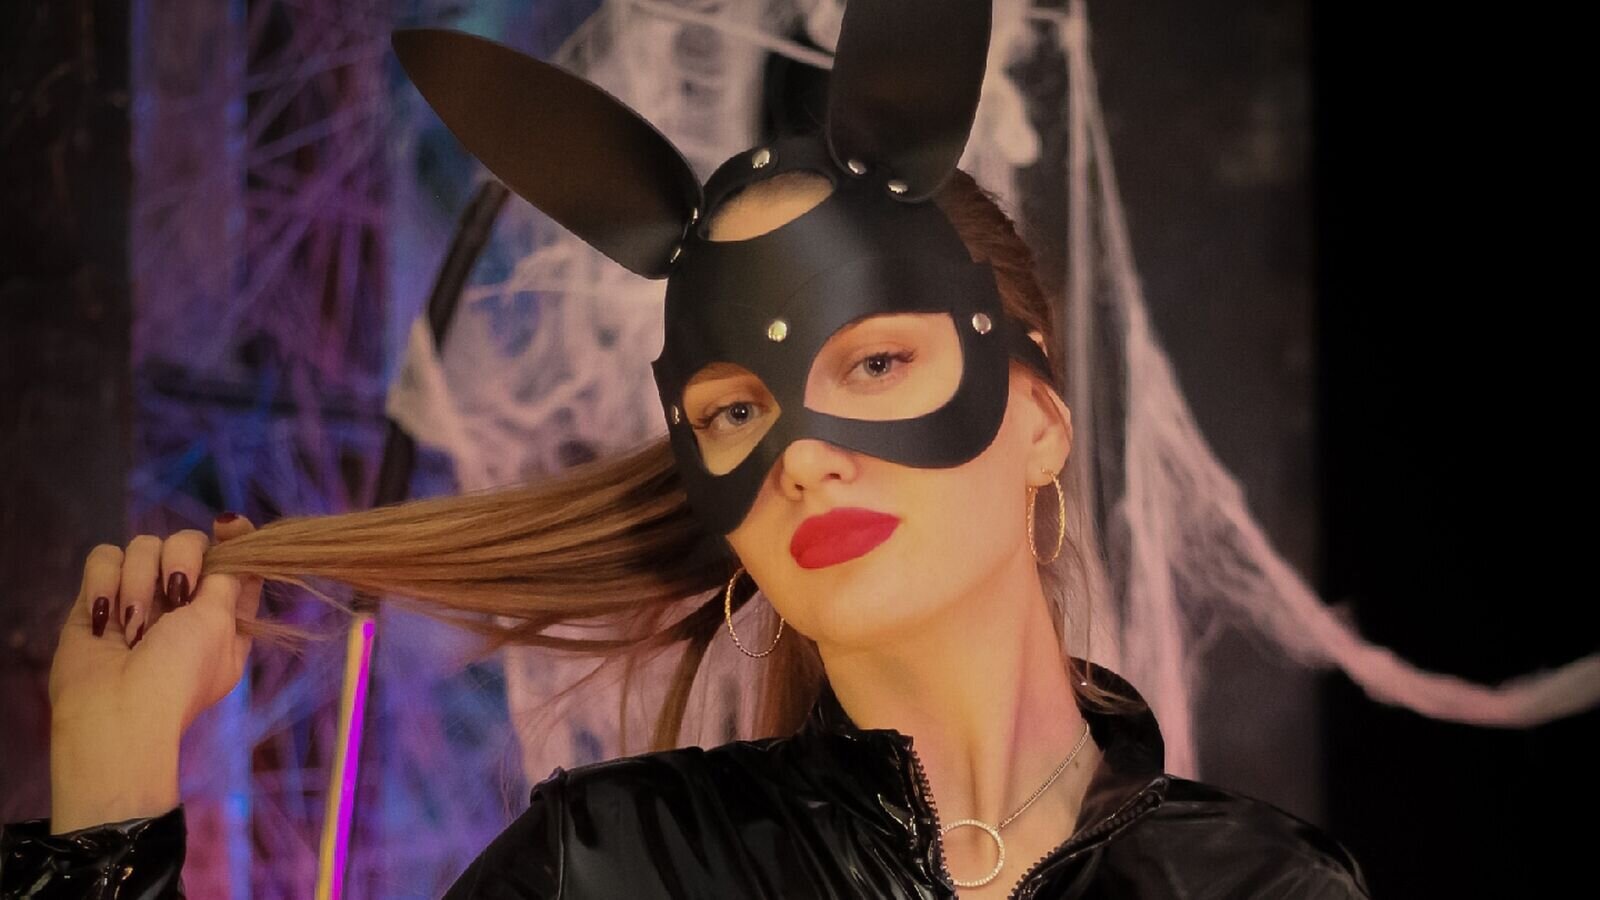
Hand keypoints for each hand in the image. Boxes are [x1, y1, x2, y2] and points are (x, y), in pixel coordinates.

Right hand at [47, 514, 262, 831]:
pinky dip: (104, 581)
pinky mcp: (98, 600)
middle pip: (187, 542)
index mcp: (223, 616)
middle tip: (175, 595)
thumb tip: (232, 539)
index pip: (233, 560)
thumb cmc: (179, 672)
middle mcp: (182, 606)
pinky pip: (104, 558)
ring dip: (140, 582)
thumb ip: (228, 578)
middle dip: (181, 560)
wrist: (117, 712)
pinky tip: (105, 617)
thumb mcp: (220, 623)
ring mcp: (139, 600)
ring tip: (134, 627)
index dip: (234, 537)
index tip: (226, 525)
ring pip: (143, 546)